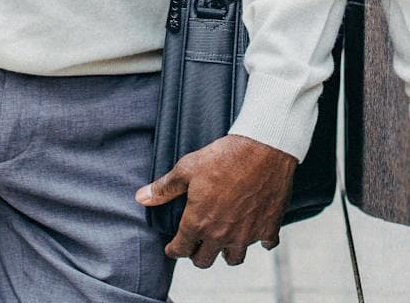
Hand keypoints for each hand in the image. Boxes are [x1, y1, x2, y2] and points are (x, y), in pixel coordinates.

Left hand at [137, 134, 295, 267]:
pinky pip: (266, 245)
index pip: (180, 250)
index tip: (173, 246)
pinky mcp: (269, 227)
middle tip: (198, 243)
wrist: (263, 148)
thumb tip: (141, 198)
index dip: (174, 249)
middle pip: (204, 261)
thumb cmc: (223, 156)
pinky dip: (261, 240)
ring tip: (225, 239)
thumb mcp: (188, 168)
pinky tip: (256, 228)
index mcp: (198, 223)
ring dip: (227, 251)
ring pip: (234, 258)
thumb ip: (164, 188)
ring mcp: (246, 234)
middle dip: (198, 254)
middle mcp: (221, 235)